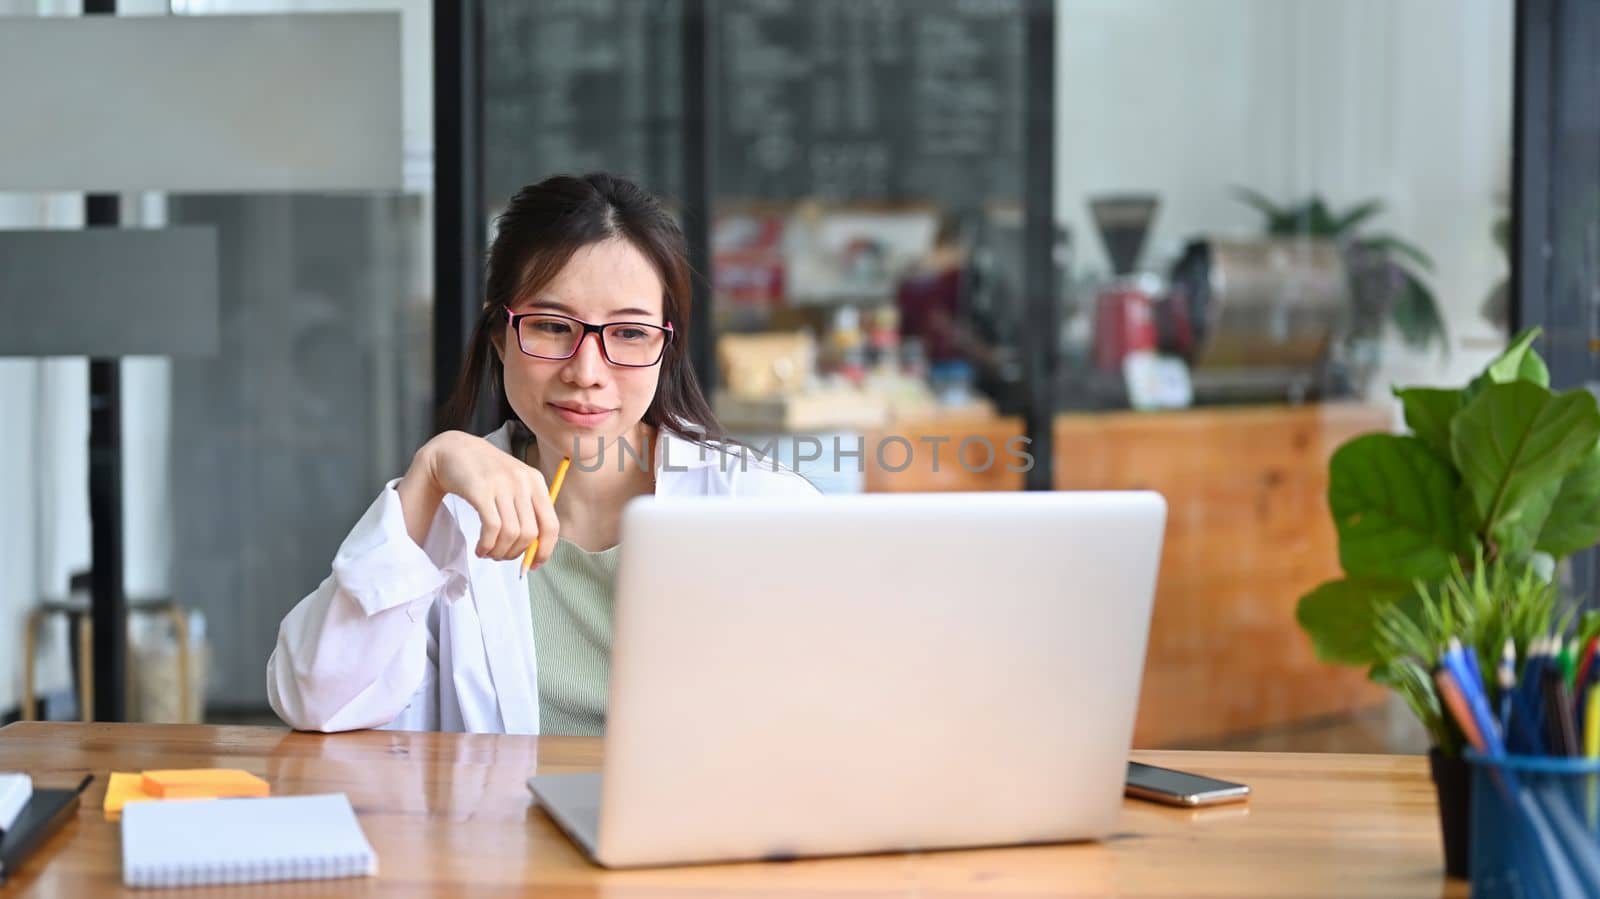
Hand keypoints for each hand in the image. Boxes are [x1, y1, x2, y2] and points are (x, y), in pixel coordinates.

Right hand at [400, 431, 559, 567]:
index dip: (544, 550)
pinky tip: (479, 548)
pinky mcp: (482, 489)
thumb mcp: (513, 484)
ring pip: (511, 533)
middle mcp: (523, 481)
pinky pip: (492, 527)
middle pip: (530, 533)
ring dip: (499, 552)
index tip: (533, 565)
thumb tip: (534, 551)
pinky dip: (487, 545)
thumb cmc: (484, 474)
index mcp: (536, 482)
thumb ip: (526, 512)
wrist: (452, 450)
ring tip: (488, 553)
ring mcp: (503, 484)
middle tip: (500, 557)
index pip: (551, 525)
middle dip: (515, 554)